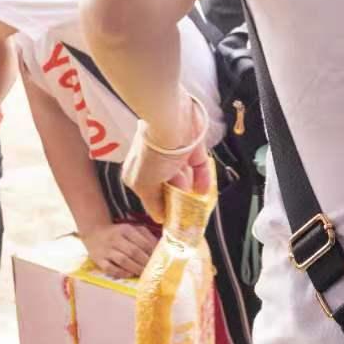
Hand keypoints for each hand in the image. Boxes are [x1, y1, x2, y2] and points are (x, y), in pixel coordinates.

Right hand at [80, 220, 159, 279]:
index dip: (153, 253)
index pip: (142, 242)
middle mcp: (115, 238)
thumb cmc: (118, 233)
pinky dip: (120, 272)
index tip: (160, 260)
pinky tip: (129, 274)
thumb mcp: (132, 229)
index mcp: (126, 229)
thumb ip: (146, 236)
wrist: (94, 233)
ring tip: (144, 274)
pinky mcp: (98, 260)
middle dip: (145, 262)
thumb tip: (161, 248)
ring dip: (136, 268)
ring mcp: (106, 250)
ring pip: (123, 260)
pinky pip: (110, 268)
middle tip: (154, 270)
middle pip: (133, 252)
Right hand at [122, 97, 211, 223]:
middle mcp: (155, 163)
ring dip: (191, 190)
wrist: (170, 121)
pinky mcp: (192, 147)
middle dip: (178, 200)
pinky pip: (199, 166)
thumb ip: (154, 204)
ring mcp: (174, 154)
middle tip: (190, 215)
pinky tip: (205, 191)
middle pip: (169, 186)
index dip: (162, 207)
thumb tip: (160, 218)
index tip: (174, 222)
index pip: (151, 195)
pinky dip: (202, 178)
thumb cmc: (153, 153)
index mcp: (138, 173)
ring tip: (198, 205)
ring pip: (185, 177)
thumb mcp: (145, 185)